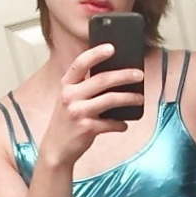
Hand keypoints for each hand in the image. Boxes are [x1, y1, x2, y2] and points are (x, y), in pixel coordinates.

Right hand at [41, 43, 143, 169]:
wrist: (56, 149)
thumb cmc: (67, 122)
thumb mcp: (68, 100)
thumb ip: (83, 87)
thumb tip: (113, 78)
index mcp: (66, 85)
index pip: (81, 63)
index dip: (96, 54)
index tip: (112, 48)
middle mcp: (70, 96)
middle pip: (102, 80)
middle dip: (124, 75)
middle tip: (139, 75)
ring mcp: (78, 112)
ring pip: (110, 99)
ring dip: (129, 98)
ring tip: (140, 98)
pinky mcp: (86, 128)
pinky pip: (111, 123)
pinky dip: (120, 124)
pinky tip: (124, 125)